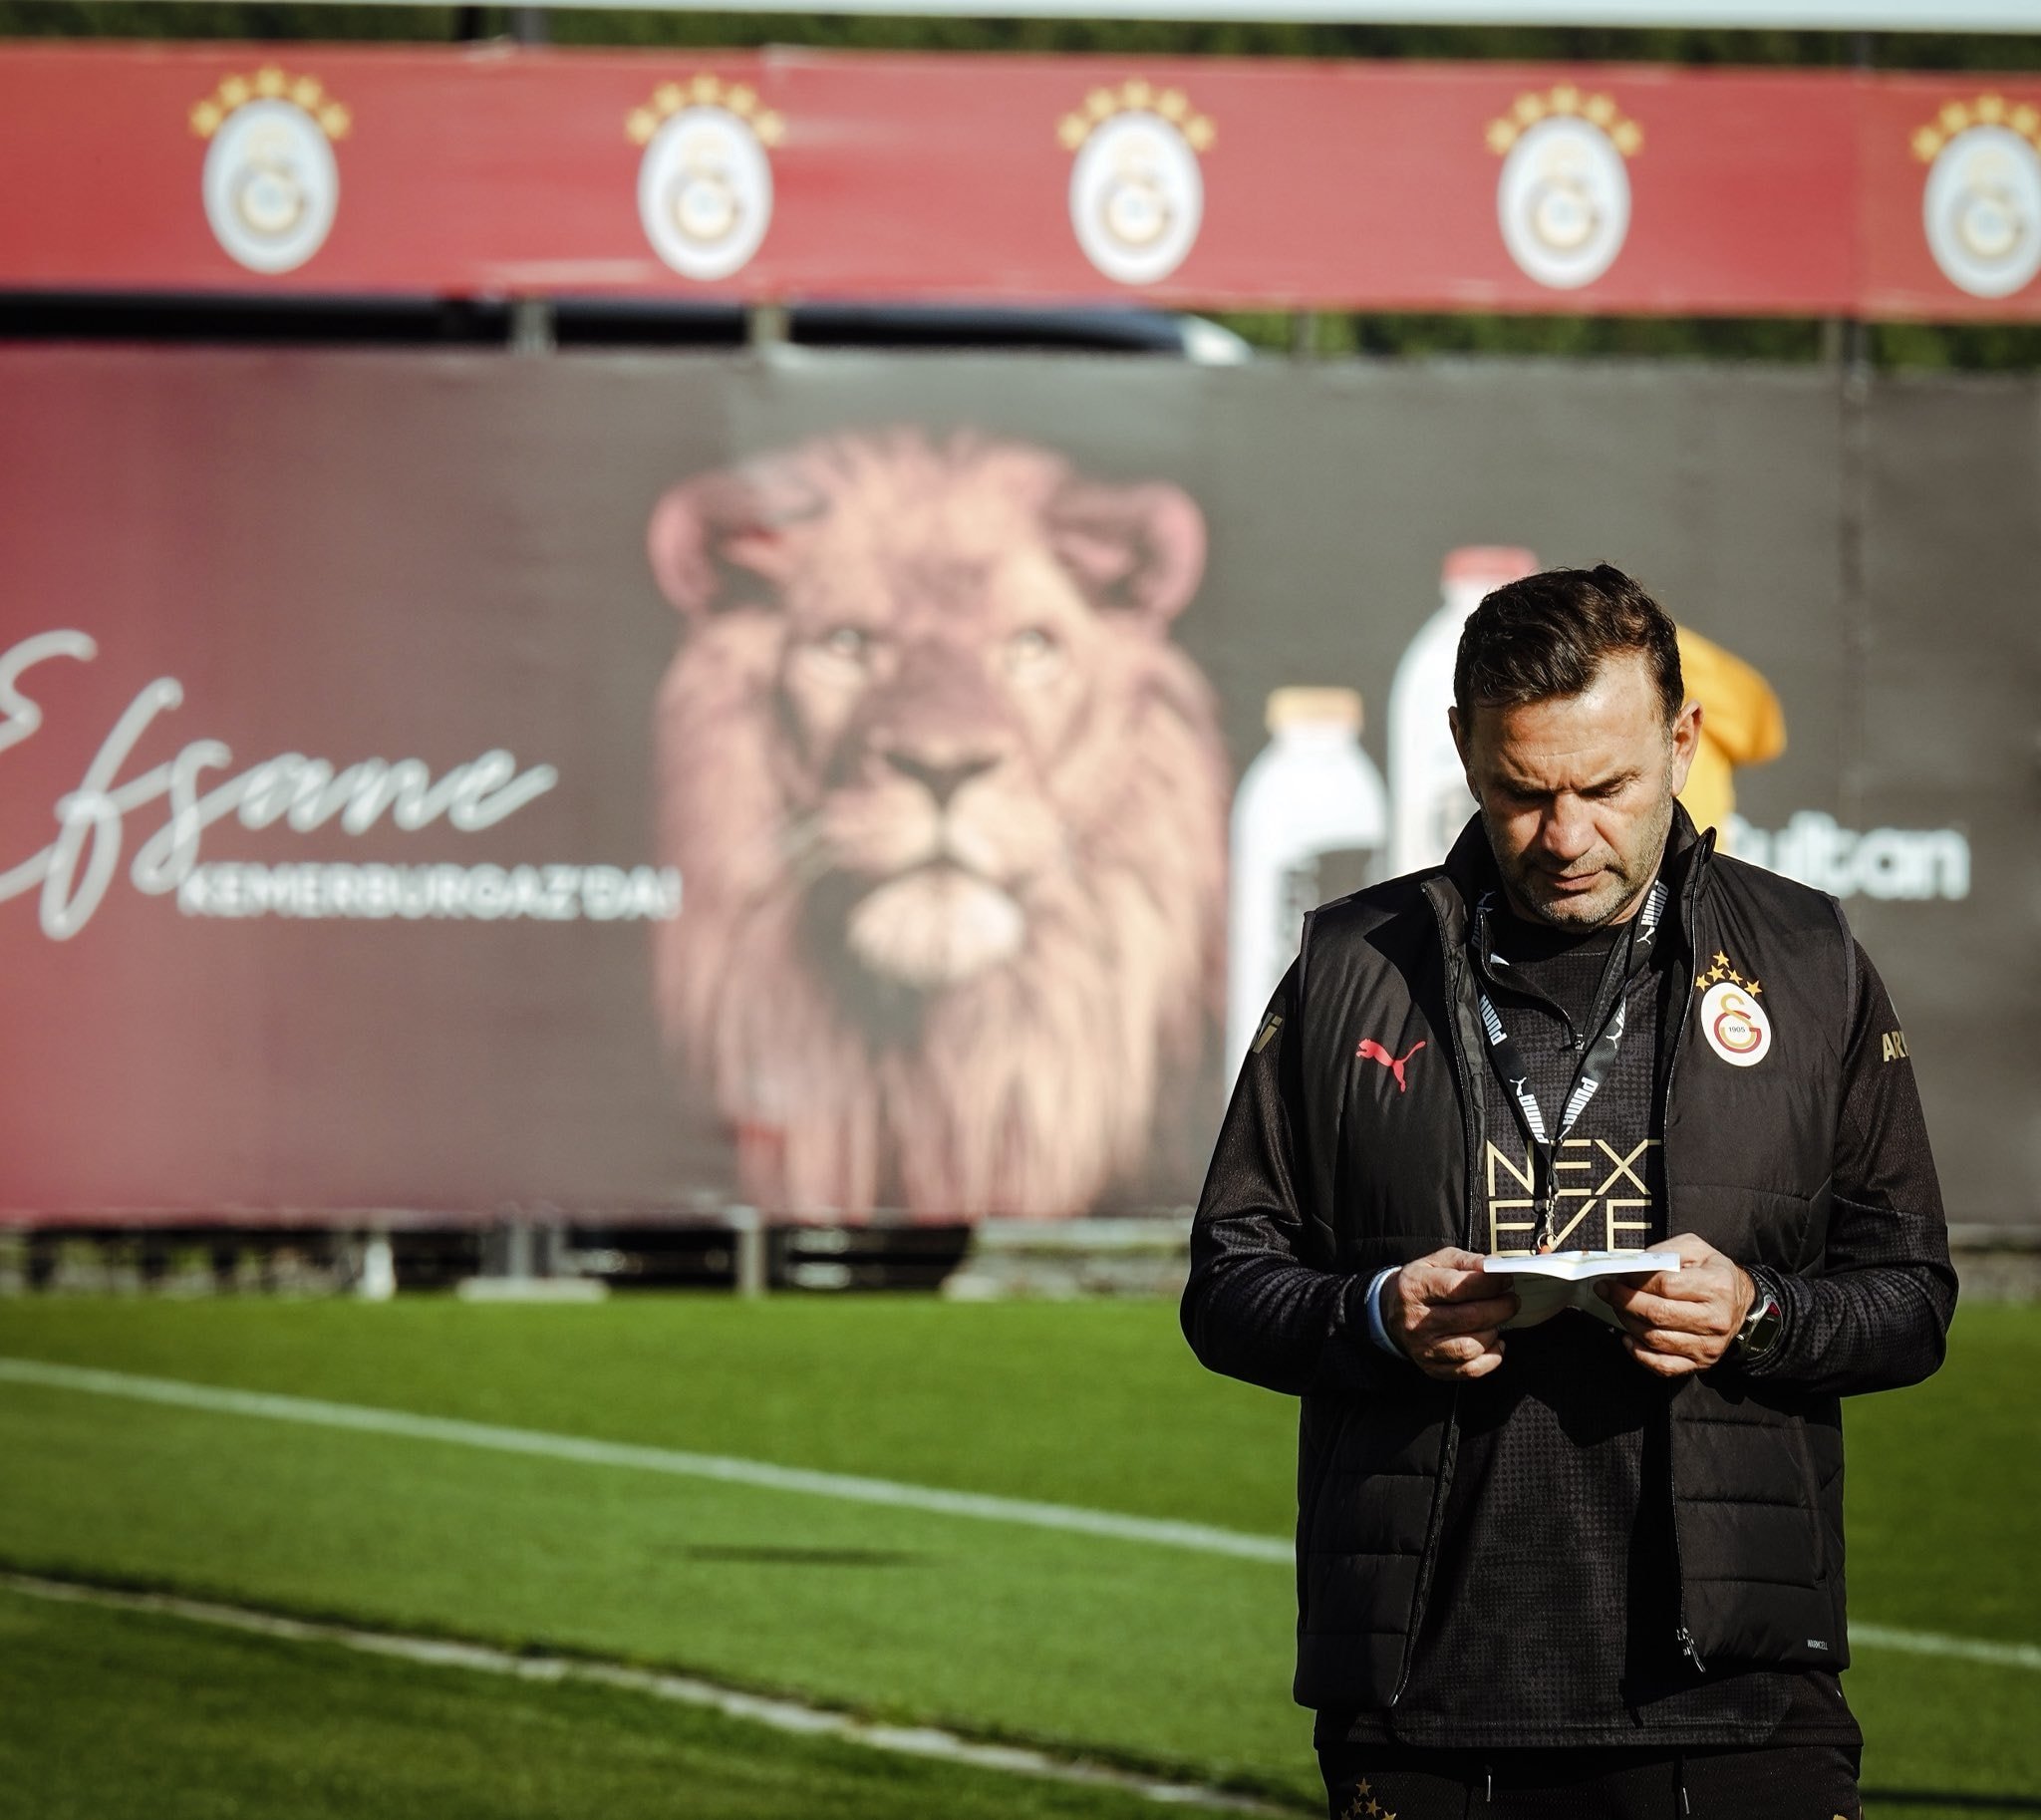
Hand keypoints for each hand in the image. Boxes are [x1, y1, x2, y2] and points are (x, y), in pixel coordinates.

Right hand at [1383, 1247, 1519, 1381]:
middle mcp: (1416, 1320)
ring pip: (1470, 1347)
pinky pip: (1469, 1370)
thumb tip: (1495, 1266)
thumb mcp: (1436, 1261)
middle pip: (1469, 1318)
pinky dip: (1491, 1358)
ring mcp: (1423, 1348)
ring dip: (1493, 1332)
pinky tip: (1494, 1342)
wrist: (1391, 1311)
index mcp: (1415, 1287)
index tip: (1506, 1279)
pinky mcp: (1432, 1368)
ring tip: (1497, 1320)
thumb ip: (1466, 1261)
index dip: (1489, 1283)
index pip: (1458, 1287)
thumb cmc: (1421, 1283)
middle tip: (1511, 1300)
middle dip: (1500, 1308)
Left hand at [1595, 1233, 1755, 1376]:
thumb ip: (1664, 1251)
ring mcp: (1709, 1345)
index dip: (1635, 1280)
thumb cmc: (1712, 1273)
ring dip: (1627, 1322)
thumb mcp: (1695, 1249)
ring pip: (1655, 1339)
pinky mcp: (1700, 1363)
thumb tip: (1632, 1264)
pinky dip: (1639, 1353)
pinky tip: (1629, 1336)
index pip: (1665, 1285)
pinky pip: (1662, 1365)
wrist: (1740, 1303)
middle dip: (1623, 1301)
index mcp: (1717, 1286)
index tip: (1616, 1275)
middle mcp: (1716, 1319)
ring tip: (1617, 1307)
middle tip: (1606, 1290)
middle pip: (1658, 1314)